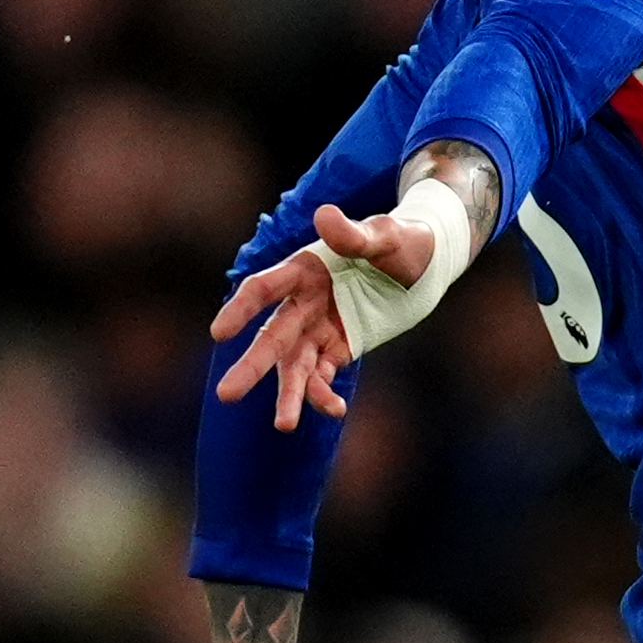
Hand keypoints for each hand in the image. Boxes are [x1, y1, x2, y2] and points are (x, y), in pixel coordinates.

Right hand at [210, 201, 428, 431]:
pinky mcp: (336, 349)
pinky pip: (324, 376)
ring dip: (289, 395)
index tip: (219, 333)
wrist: (423, 265)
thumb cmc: (401, 242)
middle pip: (272, 338)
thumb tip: (324, 216)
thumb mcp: (385, 235)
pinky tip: (335, 411)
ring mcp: (318, 329)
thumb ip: (355, 234)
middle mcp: (302, 303)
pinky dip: (325, 395)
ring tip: (284, 426)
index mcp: (304, 269)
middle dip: (251, 367)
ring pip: (295, 366)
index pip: (263, 289)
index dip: (240, 309)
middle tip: (226, 395)